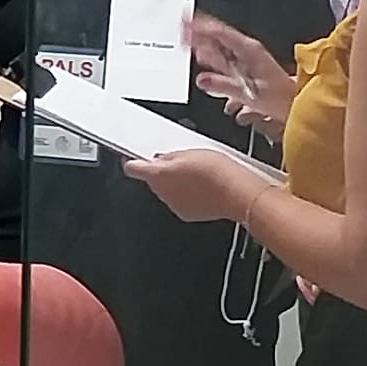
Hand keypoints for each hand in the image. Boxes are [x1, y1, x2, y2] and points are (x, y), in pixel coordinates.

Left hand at [123, 149, 260, 223]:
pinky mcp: (186, 214)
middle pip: (153, 180)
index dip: (132, 162)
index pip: (132, 168)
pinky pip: (180, 202)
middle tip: (180, 164)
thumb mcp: (188, 151)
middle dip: (162, 173)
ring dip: (175, 184)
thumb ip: (168, 156)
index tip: (133, 159)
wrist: (235, 192)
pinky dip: (186, 196)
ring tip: (196, 176)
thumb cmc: (216, 171)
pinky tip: (202, 188)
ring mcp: (173, 205)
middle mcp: (161, 193)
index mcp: (157, 175)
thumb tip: (159, 159)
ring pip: (167, 191)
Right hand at [188, 12, 295, 140]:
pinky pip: (226, 58)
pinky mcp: (247, 67)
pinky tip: (204, 58)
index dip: (201, 26)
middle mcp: (248, 51)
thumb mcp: (248, 93)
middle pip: (219, 37)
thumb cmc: (279, 97)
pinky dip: (213, 56)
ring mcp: (247, 59)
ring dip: (204, 43)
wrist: (294, 103)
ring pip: (221, 47)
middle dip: (199, 32)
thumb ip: (222, 86)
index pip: (220, 33)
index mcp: (249, 51)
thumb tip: (201, 79)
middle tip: (181, 27)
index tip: (186, 21)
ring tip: (188, 39)